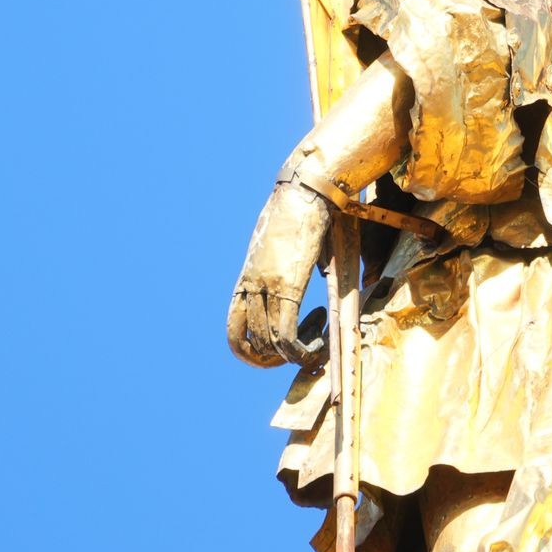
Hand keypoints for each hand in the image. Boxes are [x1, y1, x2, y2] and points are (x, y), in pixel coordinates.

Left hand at [224, 175, 332, 368]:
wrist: (306, 190)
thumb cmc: (300, 212)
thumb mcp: (284, 246)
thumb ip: (285, 265)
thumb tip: (304, 272)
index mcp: (248, 279)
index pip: (233, 330)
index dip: (250, 351)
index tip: (277, 349)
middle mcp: (251, 286)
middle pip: (246, 343)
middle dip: (269, 361)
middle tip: (296, 354)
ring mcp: (266, 286)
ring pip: (266, 343)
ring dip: (292, 355)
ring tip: (316, 342)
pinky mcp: (287, 284)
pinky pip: (284, 334)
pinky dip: (300, 351)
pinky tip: (318, 344)